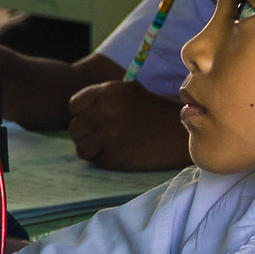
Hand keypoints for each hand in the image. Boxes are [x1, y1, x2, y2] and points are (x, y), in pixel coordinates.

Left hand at [68, 79, 192, 169]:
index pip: (74, 105)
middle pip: (75, 127)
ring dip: (92, 149)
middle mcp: (106, 112)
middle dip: (86, 133)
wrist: (180, 134)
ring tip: (109, 146)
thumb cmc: (156, 111)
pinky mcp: (115, 157)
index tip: (95, 119)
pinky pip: (97, 161)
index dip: (83, 113)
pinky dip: (106, 160)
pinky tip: (121, 153)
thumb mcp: (130, 92)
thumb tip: (79, 111)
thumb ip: (103, 98)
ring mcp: (109, 136)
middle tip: (102, 136)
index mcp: (108, 92)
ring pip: (81, 147)